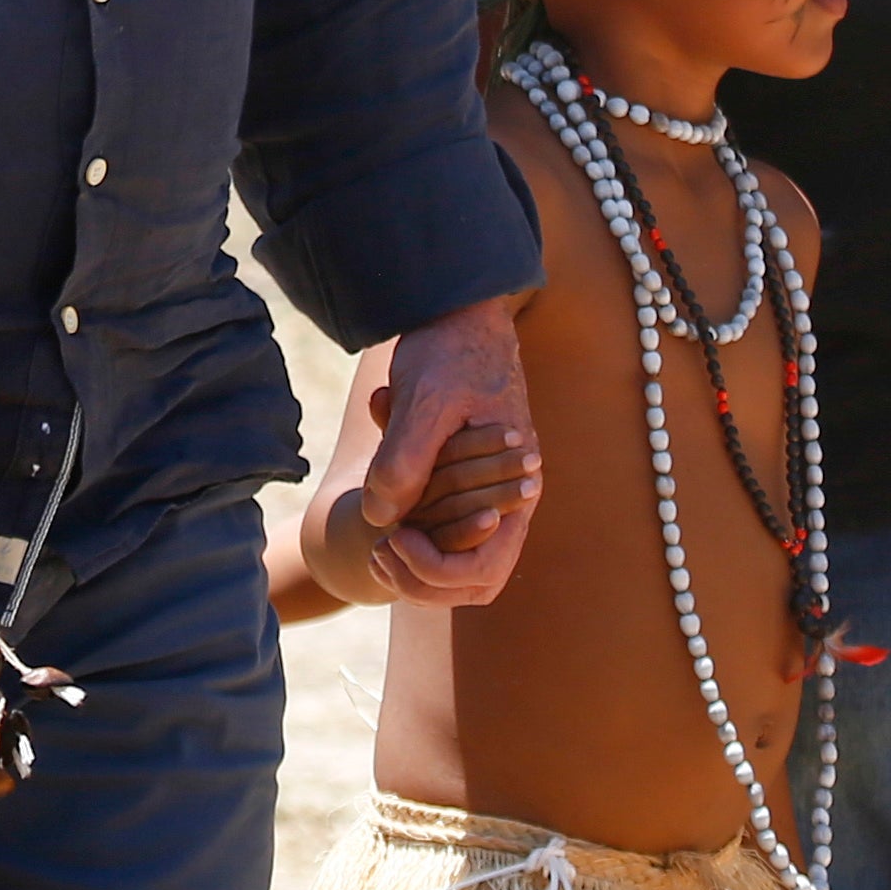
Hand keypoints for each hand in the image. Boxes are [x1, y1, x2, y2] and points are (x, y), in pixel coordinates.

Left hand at [352, 297, 540, 603]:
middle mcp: (507, 498)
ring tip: (377, 541)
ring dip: (416, 562)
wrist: (454, 309)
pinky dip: (412, 529)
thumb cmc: (447, 349)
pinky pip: (442, 527)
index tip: (390, 543)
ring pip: (458, 557)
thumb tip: (380, 519)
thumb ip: (406, 458)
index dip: (434, 572)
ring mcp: (487, 490)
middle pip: (473, 578)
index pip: (484, 568)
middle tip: (378, 552)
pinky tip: (378, 508)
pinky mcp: (462, 479)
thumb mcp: (426, 398)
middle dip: (422, 579)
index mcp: (514, 485)